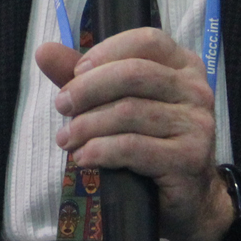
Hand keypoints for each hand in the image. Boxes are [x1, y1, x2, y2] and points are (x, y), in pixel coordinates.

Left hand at [37, 28, 235, 240]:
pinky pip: (133, 147)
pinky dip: (100, 150)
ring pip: (129, 112)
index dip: (106, 52)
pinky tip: (84, 157)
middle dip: (88, 89)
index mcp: (183, 67)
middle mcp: (196, 90)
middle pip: (134, 74)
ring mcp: (196, 124)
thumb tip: (44, 51)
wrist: (189, 199)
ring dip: (88, 125)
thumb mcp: (119, 103)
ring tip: (67, 139)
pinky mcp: (189, 157)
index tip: (76, 72)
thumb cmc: (152, 143)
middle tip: (62, 107)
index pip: (146, 41)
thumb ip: (84, 77)